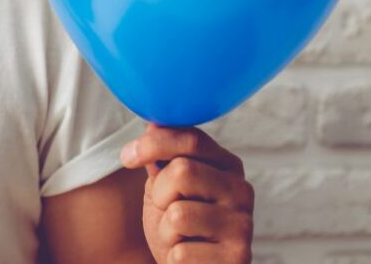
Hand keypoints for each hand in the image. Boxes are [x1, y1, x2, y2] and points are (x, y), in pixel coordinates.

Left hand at [120, 124, 253, 263]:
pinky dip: (173, 258)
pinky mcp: (237, 259)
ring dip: (164, 231)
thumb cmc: (178, 228)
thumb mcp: (166, 187)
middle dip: (160, 193)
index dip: (152, 143)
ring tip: (179, 238)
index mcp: (228, 165)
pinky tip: (189, 259)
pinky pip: (180, 252)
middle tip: (166, 210)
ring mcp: (243, 226)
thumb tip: (153, 121)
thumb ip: (163, 157)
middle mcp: (242, 191)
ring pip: (178, 214)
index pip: (191, 139)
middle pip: (182, 170)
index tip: (127, 156)